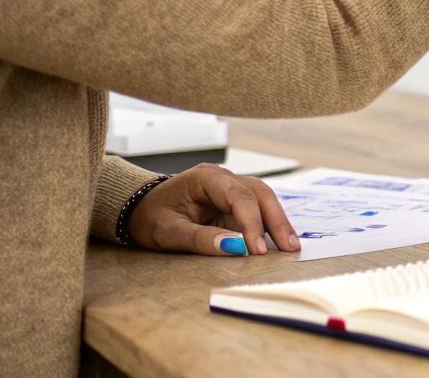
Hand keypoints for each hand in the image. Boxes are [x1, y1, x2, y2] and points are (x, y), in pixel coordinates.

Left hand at [127, 162, 300, 255]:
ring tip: (290, 246)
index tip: (258, 250)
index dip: (252, 223)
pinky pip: (256, 210)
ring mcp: (229, 187)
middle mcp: (223, 177)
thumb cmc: (149, 218)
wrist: (138, 209)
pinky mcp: (232, 202)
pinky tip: (278, 242)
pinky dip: (268, 225)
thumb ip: (200, 239)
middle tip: (289, 247)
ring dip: (277, 221)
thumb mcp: (168, 232)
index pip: (238, 197)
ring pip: (263, 199)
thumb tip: (235, 248)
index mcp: (205, 178)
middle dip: (276, 220)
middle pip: (259, 193)